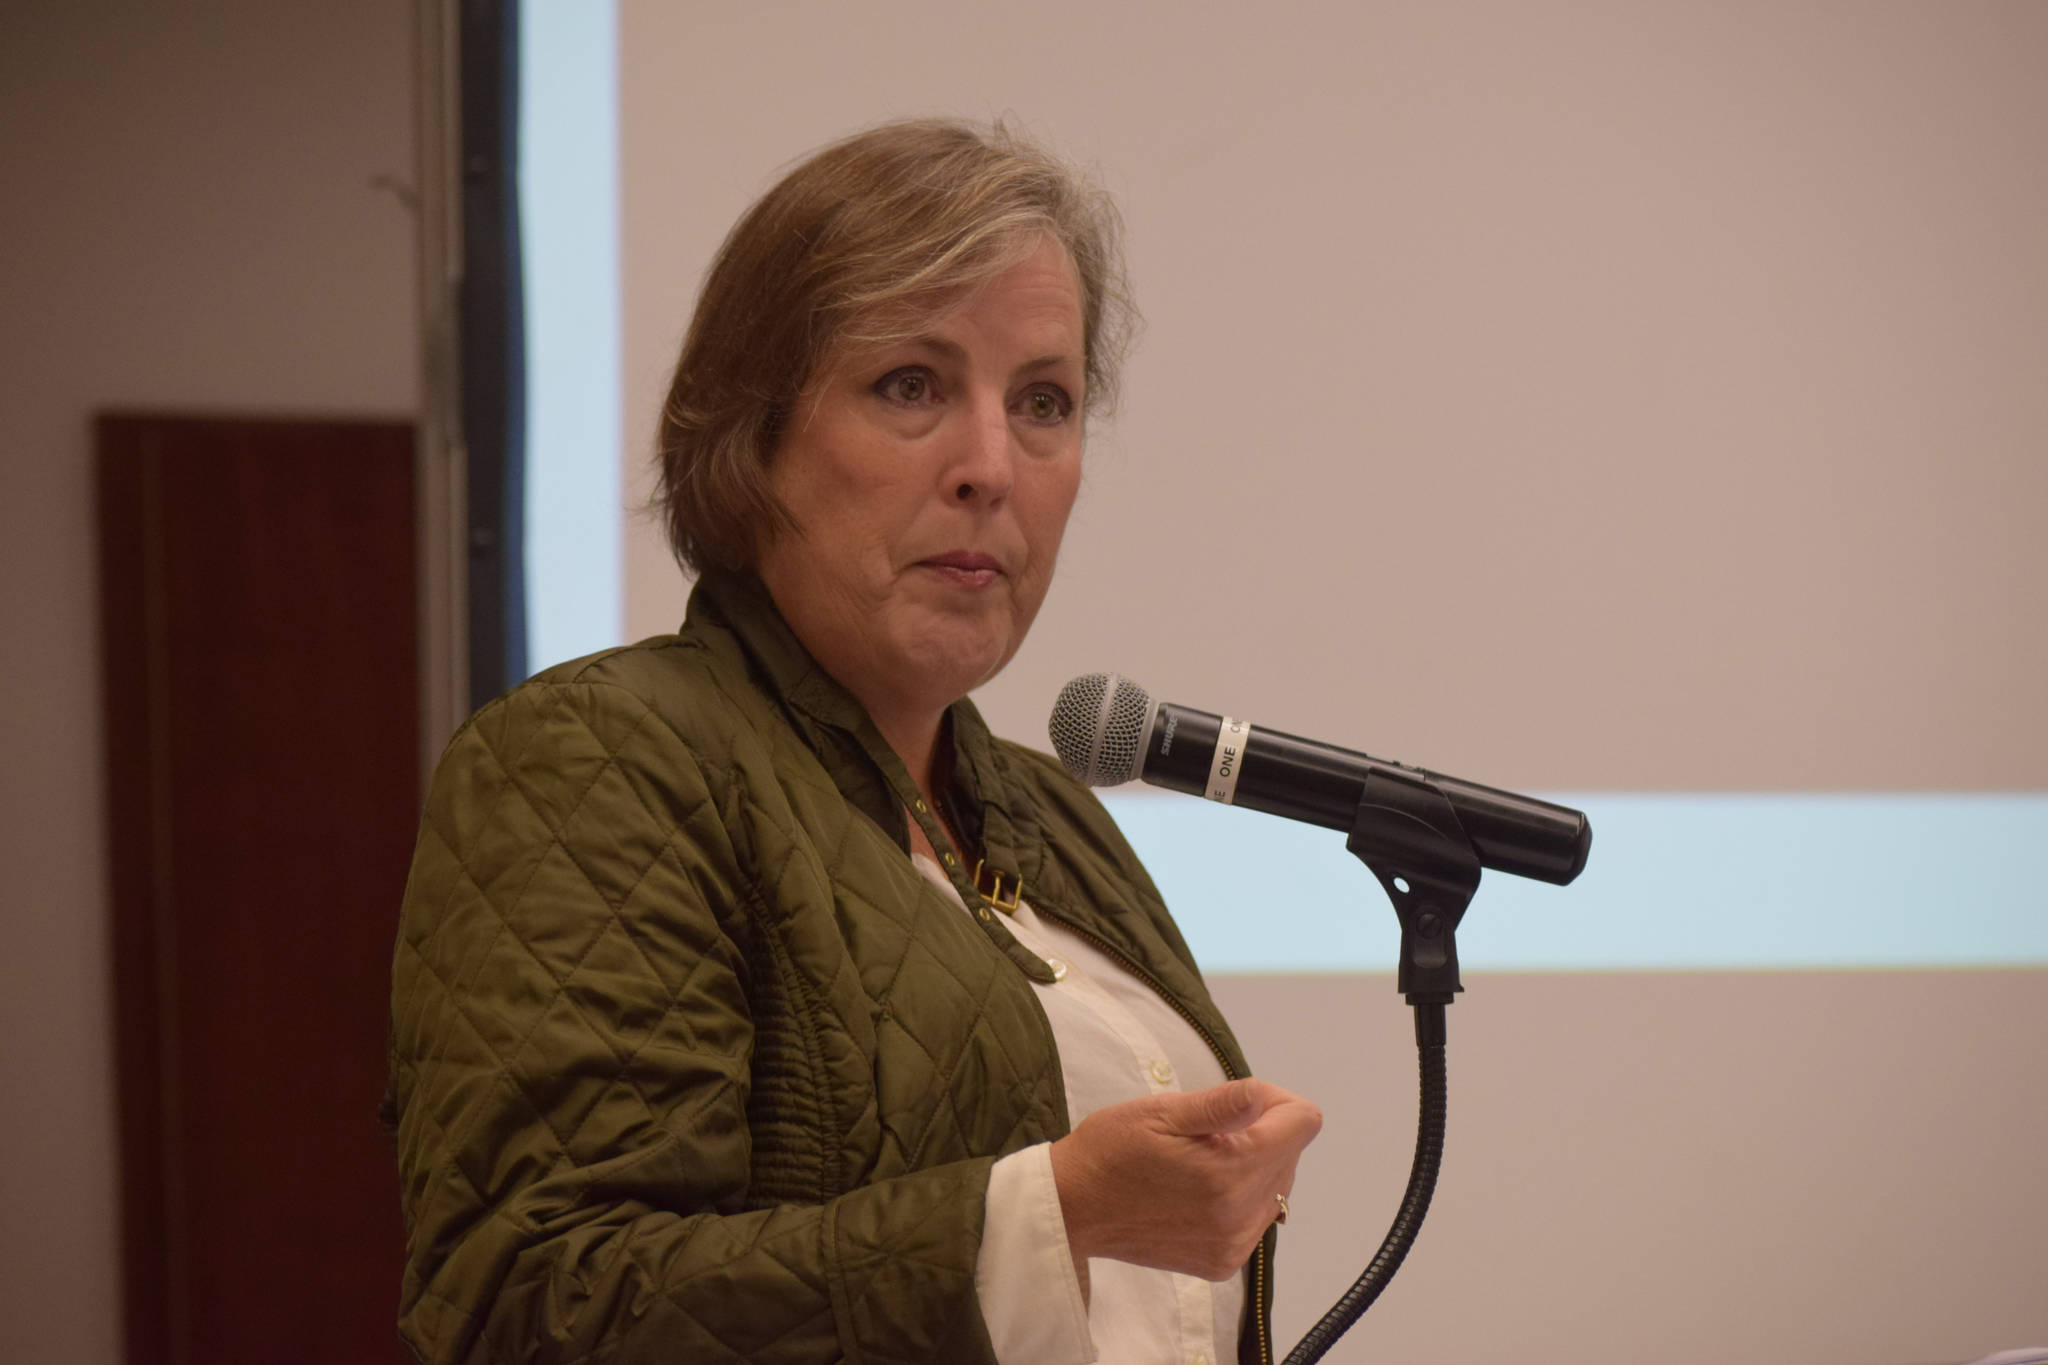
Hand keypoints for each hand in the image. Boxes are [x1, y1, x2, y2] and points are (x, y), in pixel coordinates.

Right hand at [1048, 1078, 1321, 1282]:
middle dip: (1263, 1132)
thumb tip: (1266, 1095)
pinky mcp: (1222, 1264)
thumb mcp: (1162, 1111)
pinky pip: (1256, 1219)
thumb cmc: (1111, 1149)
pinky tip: (1199, 1190)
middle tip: (1209, 1129)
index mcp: (1231, 1171)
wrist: (1072, 1208)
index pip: (1303, 1123)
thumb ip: (1223, 1104)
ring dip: (1253, 1166)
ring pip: (1278, 1188)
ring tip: (1201, 1160)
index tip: (1237, 1102)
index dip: (1276, 1101)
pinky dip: (1239, 1198)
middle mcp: (1241, 1215)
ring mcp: (1233, 1245)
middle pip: (1291, 1155)